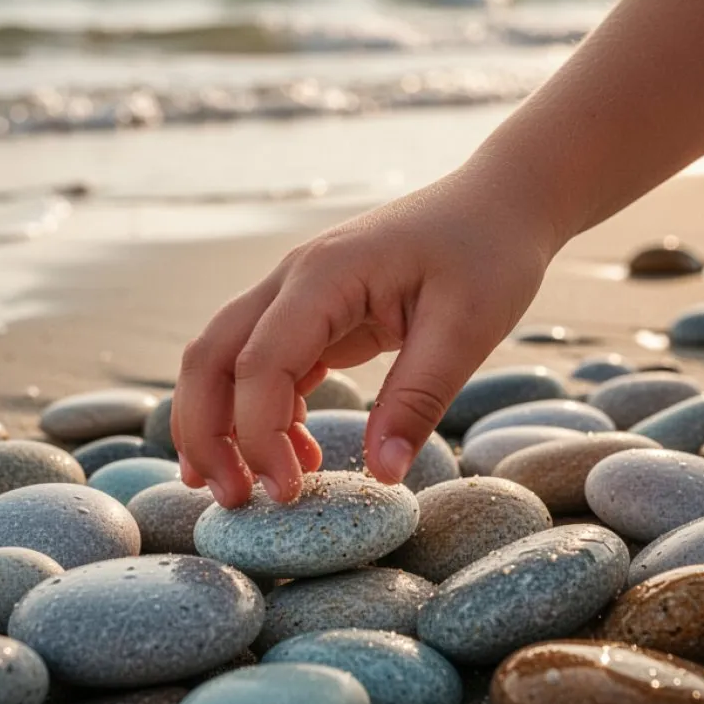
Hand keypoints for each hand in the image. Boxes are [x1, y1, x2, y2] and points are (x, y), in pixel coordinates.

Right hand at [172, 159, 557, 507]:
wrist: (498, 202)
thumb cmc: (488, 253)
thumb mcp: (467, 329)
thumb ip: (418, 400)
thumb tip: (381, 474)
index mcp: (326, 275)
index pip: (259, 363)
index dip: (259, 435)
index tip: (288, 492)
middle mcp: (293, 280)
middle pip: (210, 358)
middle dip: (205, 434)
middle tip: (232, 501)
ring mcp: (297, 295)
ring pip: (223, 362)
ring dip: (220, 426)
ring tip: (244, 489)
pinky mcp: (313, 314)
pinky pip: (263, 366)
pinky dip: (262, 413)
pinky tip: (296, 453)